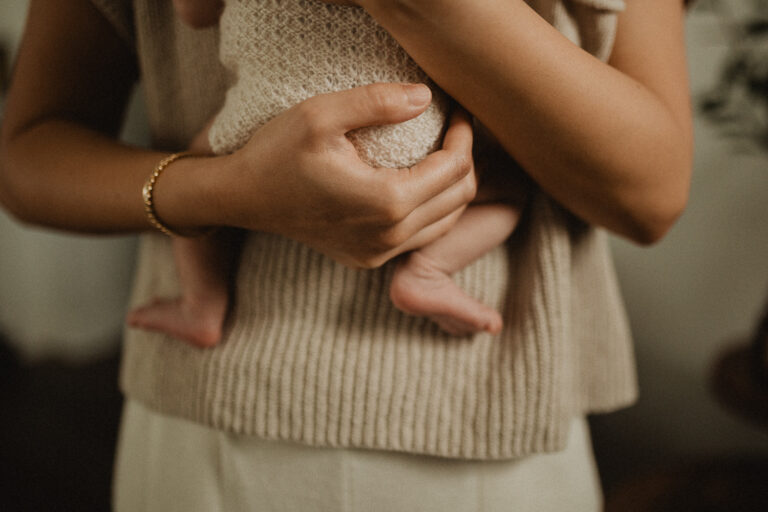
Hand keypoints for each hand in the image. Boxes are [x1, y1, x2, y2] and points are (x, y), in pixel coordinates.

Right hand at [217, 83, 475, 268]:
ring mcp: (379, 254)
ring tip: (445, 153)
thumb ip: (377, 101)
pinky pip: (421, 236)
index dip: (464, 137)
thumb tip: (427, 96)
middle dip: (466, 160)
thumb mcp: (321, 114)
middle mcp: (388, 236)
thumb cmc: (277, 152)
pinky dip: (433, 209)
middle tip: (456, 130)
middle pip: (458, 198)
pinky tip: (423, 183)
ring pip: (446, 222)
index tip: (458, 112)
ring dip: (453, 187)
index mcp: (385, 202)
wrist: (244, 198)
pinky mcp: (368, 259)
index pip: (453, 169)